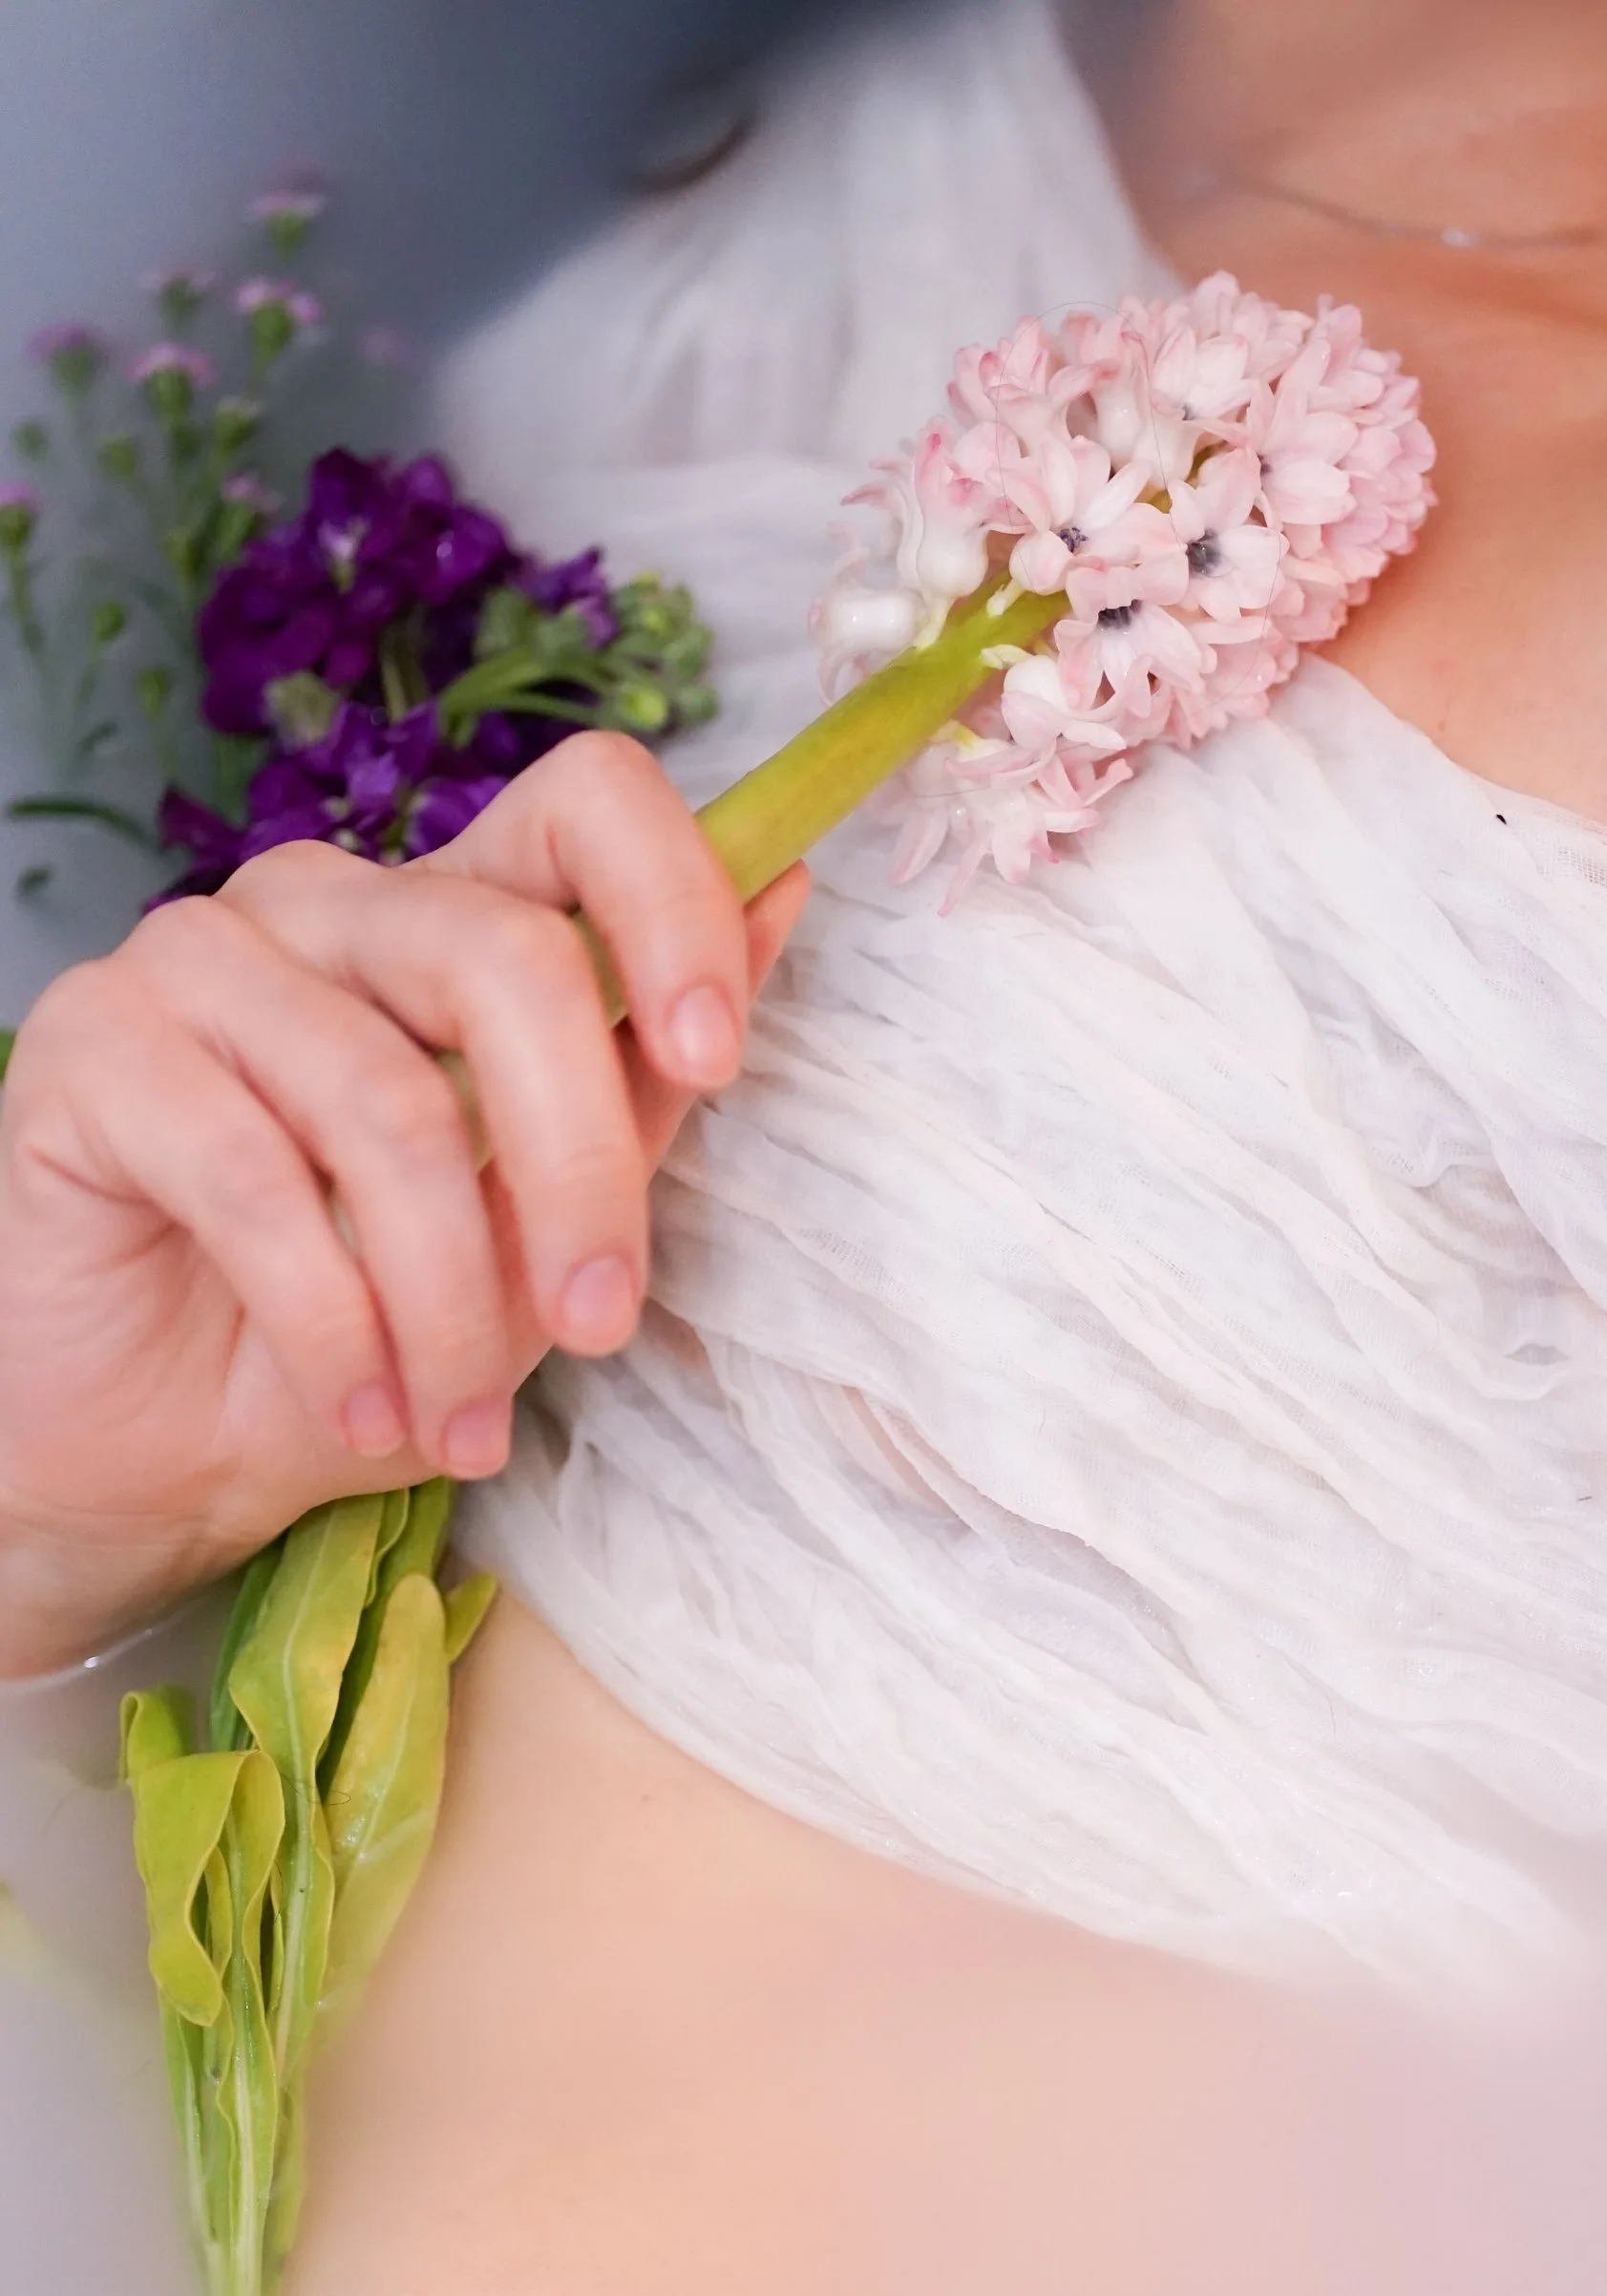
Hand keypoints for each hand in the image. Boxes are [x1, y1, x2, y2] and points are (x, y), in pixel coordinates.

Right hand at [0, 730, 808, 1676]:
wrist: (159, 1449)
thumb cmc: (366, 1334)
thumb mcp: (543, 1232)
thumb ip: (645, 1075)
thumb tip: (785, 890)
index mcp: (452, 922)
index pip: (586, 803)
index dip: (674, 905)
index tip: (718, 1058)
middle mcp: (327, 908)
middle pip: (509, 959)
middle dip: (582, 1173)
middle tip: (599, 1329)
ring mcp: (198, 960)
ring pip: (389, 1104)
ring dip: (449, 1301)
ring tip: (463, 1421)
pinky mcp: (90, 1047)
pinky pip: (250, 1177)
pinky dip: (333, 1325)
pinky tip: (363, 1410)